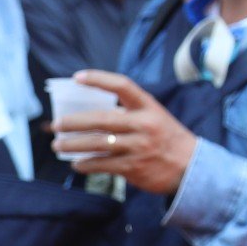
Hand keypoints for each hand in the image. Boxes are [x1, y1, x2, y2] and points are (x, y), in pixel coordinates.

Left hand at [55, 71, 198, 194]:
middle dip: (73, 122)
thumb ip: (129, 114)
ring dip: (73, 145)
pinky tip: (77, 164)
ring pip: (97, 143)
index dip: (98, 80)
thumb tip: (89, 115)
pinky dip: (85, 164)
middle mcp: (144, 125)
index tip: (77, 77)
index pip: (122, 86)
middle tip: (56, 124)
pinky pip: (102, 164)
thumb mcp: (155, 118)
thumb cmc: (166, 139)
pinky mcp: (133, 167)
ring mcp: (138, 147)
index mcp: (149, 107)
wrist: (190, 168)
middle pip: (101, 120)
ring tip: (58, 145)